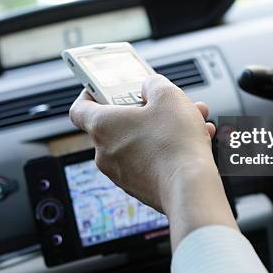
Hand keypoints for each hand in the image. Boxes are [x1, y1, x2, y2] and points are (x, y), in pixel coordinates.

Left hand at [69, 74, 215, 210]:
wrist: (190, 189)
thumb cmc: (174, 143)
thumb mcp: (167, 95)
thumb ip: (153, 84)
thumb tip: (150, 88)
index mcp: (102, 126)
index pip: (80, 109)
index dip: (91, 94)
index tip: (107, 88)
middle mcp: (106, 153)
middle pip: (119, 124)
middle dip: (145, 110)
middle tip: (163, 103)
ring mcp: (122, 174)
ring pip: (140, 142)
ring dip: (163, 128)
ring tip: (190, 120)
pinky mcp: (140, 187)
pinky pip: (151, 160)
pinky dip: (168, 149)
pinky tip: (193, 142)